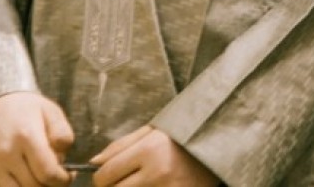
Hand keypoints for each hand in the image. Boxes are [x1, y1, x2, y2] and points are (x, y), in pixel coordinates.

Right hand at [0, 91, 73, 186]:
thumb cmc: (27, 109)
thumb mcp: (51, 111)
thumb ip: (63, 134)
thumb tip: (63, 158)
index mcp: (27, 136)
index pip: (48, 172)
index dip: (62, 180)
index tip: (68, 176)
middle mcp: (6, 153)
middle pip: (33, 186)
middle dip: (50, 186)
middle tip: (55, 179)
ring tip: (40, 180)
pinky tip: (23, 181)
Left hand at [91, 126, 219, 186]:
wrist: (219, 146)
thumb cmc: (183, 136)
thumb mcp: (152, 132)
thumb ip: (121, 146)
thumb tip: (93, 163)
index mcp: (149, 150)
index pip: (105, 175)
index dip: (100, 178)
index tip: (107, 176)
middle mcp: (157, 173)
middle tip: (122, 182)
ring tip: (140, 183)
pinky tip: (151, 186)